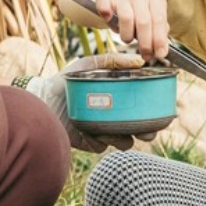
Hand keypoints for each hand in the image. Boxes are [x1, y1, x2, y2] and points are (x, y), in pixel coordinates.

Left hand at [23, 53, 145, 152]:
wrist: (42, 100)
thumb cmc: (66, 81)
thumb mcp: (89, 65)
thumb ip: (113, 60)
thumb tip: (140, 60)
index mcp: (118, 101)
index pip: (143, 108)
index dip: (155, 111)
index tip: (163, 110)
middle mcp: (114, 118)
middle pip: (141, 130)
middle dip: (148, 131)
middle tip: (148, 129)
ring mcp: (104, 132)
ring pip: (126, 141)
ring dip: (124, 137)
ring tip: (111, 126)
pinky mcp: (92, 143)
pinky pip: (105, 146)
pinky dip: (101, 139)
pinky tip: (91, 130)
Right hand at [90, 0, 170, 61]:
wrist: (119, 1)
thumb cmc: (139, 17)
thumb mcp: (153, 23)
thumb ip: (159, 34)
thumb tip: (162, 49)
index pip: (159, 20)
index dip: (159, 40)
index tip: (160, 54)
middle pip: (143, 21)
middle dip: (145, 43)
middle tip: (146, 55)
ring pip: (125, 17)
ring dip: (127, 35)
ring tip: (129, 40)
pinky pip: (103, 3)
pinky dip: (105, 10)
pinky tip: (108, 18)